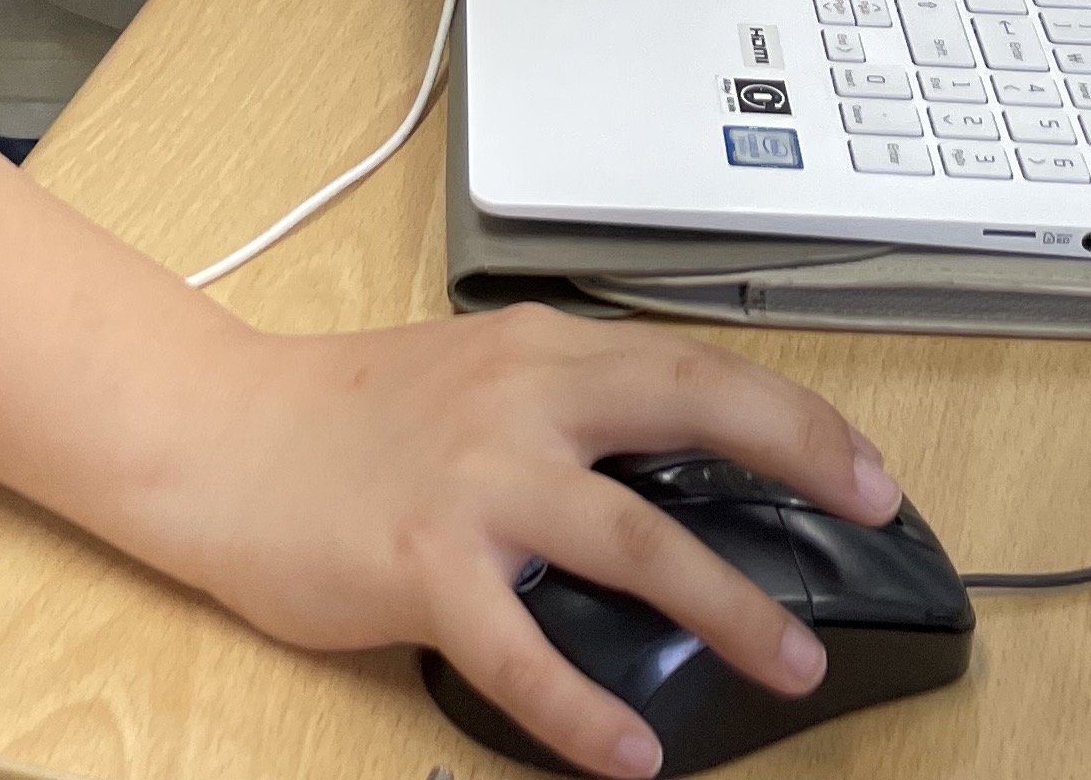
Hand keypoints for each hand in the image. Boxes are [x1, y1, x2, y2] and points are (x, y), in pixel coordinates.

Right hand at [153, 305, 898, 778]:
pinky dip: (582, 706)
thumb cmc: (336, 416)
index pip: (694, 364)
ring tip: (790, 664)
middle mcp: (519, 400)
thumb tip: (669, 462)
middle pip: (691, 408)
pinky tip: (631, 750)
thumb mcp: (470, 377)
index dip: (793, 410)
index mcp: (537, 351)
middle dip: (800, 456)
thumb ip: (562, 406)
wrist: (214, 435)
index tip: (864, 462)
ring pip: (633, 538)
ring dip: (727, 604)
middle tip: (875, 512)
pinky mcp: (421, 563)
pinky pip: (520, 650)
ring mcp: (473, 482)